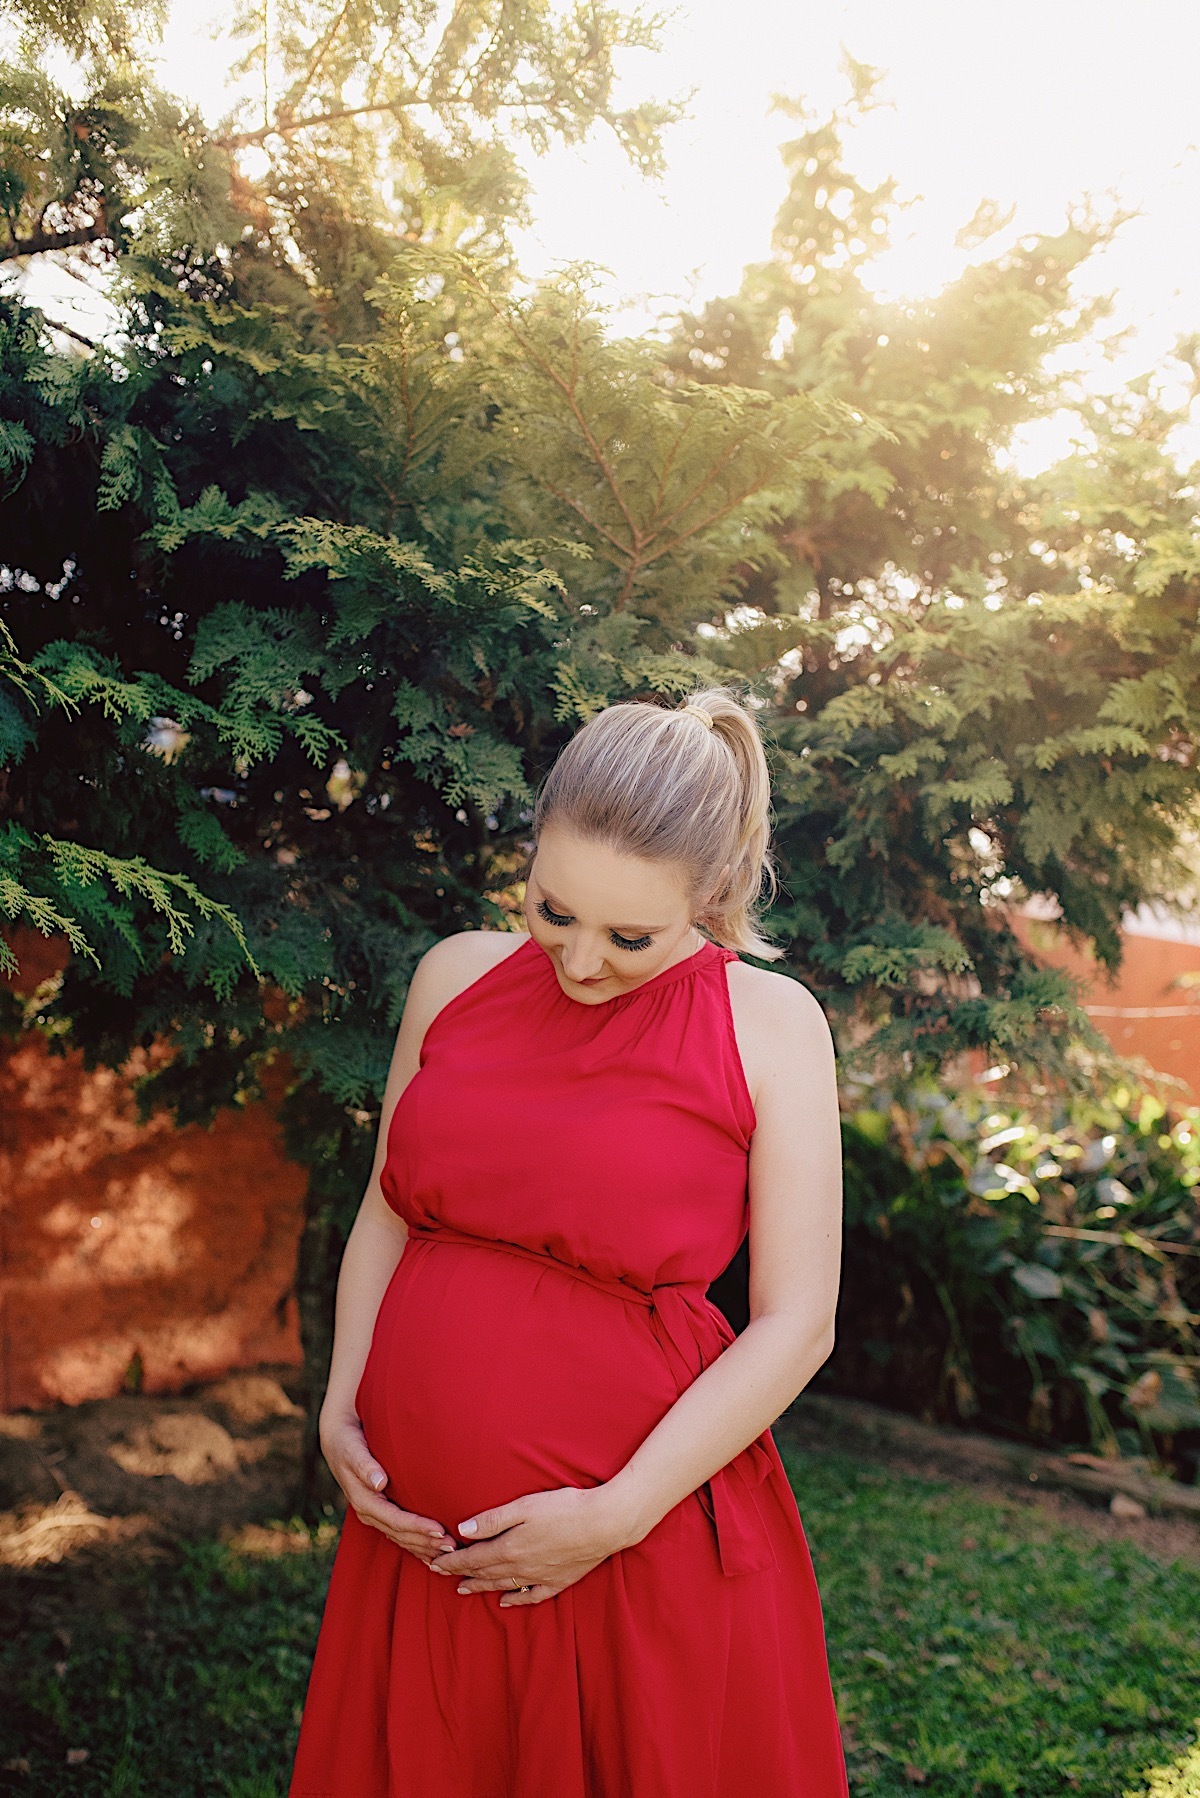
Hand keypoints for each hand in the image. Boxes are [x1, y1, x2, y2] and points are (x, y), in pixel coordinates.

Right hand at [319, 1410, 456, 1564]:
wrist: (337, 1442)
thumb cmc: (347, 1443)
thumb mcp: (352, 1450)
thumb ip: (365, 1465)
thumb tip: (379, 1482)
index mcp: (363, 1501)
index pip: (395, 1520)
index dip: (417, 1527)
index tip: (439, 1529)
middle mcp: (368, 1512)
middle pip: (400, 1534)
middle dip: (426, 1542)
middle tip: (452, 1545)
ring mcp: (374, 1515)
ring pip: (401, 1538)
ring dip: (424, 1547)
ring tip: (449, 1551)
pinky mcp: (380, 1513)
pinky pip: (399, 1534)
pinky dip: (416, 1544)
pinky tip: (432, 1551)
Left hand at [429, 1484, 631, 1606]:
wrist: (604, 1524)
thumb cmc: (564, 1508)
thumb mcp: (524, 1506)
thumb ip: (493, 1520)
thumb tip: (463, 1530)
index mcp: (509, 1547)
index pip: (473, 1557)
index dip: (452, 1561)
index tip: (434, 1563)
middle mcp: (521, 1567)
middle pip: (484, 1572)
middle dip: (460, 1574)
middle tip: (441, 1576)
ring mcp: (539, 1577)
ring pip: (503, 1585)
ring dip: (481, 1587)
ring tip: (464, 1589)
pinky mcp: (558, 1581)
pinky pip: (530, 1596)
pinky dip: (515, 1600)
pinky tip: (506, 1602)